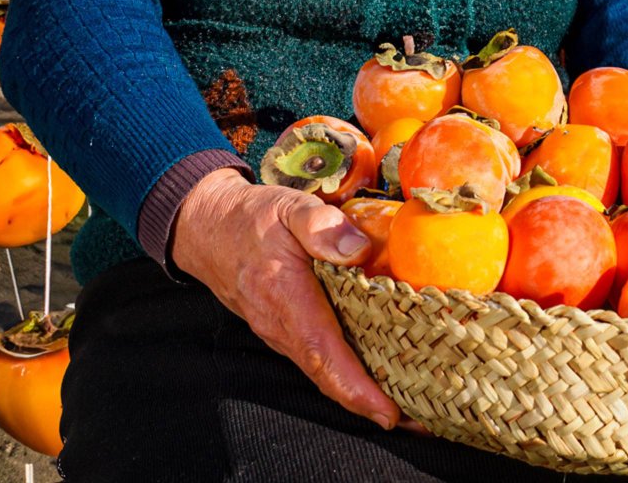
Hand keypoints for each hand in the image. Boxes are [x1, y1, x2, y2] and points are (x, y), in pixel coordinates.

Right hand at [172, 168, 400, 428]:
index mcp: (285, 297)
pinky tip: (380, 373)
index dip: (356, 388)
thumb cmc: (249, 219)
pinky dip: (349, 373)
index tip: (388, 412)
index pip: (323, 354)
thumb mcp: (287, 207)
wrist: (206, 228)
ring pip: (324, 371)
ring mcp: (281, 332)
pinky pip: (319, 358)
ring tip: (412, 405)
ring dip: (363, 392)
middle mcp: (281, 326)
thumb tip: (358, 249)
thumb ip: (320, 224)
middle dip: (371, 402)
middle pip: (328, 375)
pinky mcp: (285, 330)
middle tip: (421, 419)